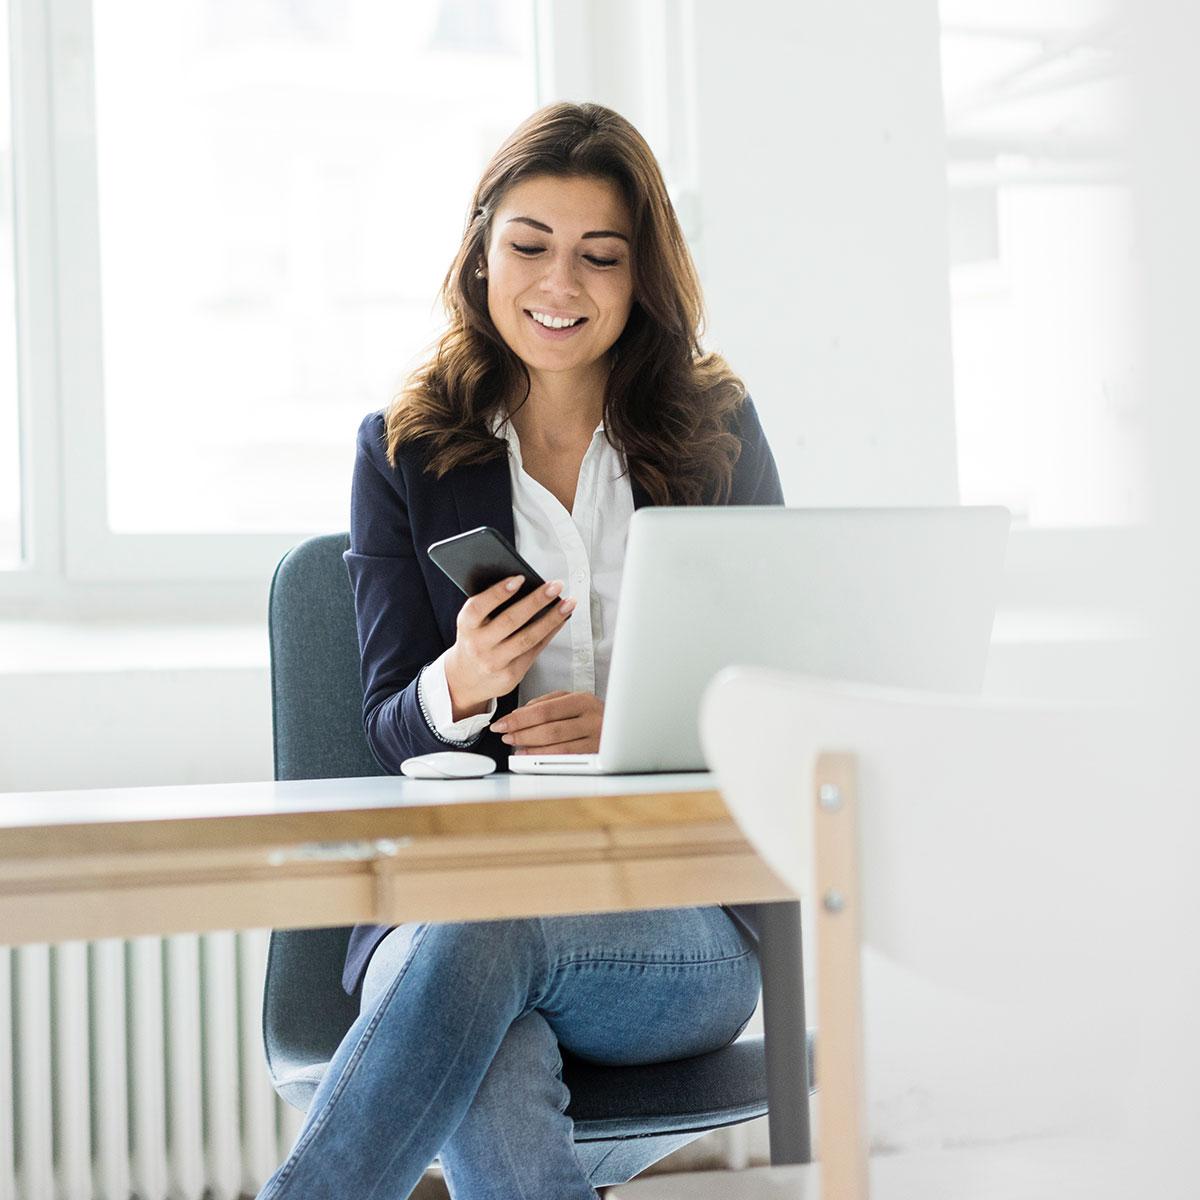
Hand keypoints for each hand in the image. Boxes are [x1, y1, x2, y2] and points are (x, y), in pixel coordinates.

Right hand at [444, 577, 576, 718]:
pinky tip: (561, 620)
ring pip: (528, 638)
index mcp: (466, 627)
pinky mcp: (511, 675)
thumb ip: (490, 608)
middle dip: (536, 601)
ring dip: (552, 618)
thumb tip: (527, 586)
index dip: (498, 592)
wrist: (465, 682)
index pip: (479, 606)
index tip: (520, 578)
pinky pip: (535, 650)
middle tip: (555, 586)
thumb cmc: (474, 643)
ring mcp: (495, 662)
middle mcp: (478, 645)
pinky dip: (550, 633)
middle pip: (510, 620)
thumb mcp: (473, 624)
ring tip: (568, 603)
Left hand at [489, 691, 604, 754]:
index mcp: (582, 700)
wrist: (625, 727)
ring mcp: (596, 738)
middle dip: (521, 733)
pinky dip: (544, 758)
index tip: (502, 722)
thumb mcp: (572, 700)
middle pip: (548, 728)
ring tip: (514, 745)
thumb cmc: (592, 714)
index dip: (519, 718)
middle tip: (504, 735)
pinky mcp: (598, 755)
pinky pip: (566, 758)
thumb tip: (519, 715)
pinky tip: (530, 756)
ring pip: (557, 745)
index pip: (544, 710)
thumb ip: (546, 703)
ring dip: (530, 747)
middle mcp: (591, 718)